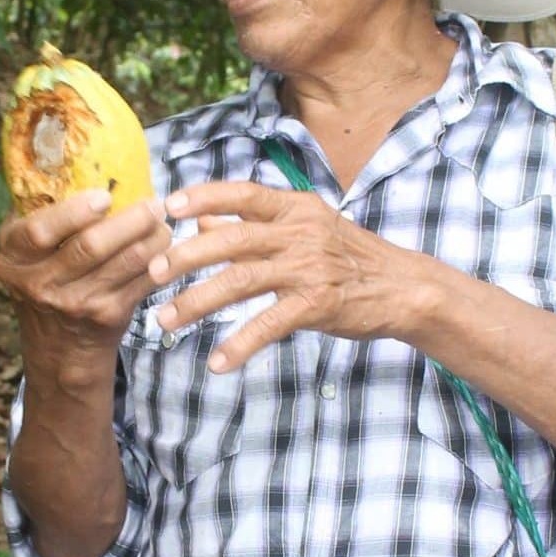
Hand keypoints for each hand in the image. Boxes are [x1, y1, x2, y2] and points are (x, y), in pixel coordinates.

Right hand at [0, 189, 171, 394]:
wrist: (59, 350)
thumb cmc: (44, 283)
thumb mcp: (25, 255)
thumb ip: (36, 215)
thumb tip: (70, 155)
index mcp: (14, 259)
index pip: (39, 232)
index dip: (74, 212)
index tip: (103, 195)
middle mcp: (40, 285)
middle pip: (90, 247)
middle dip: (128, 220)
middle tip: (153, 202)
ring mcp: (76, 304)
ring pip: (124, 263)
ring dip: (151, 238)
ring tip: (162, 220)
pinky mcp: (108, 317)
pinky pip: (141, 283)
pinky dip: (159, 261)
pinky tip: (165, 245)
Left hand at [146, 181, 409, 372]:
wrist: (404, 288)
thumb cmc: (351, 260)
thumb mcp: (309, 229)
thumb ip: (258, 226)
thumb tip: (203, 223)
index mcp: (296, 209)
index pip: (243, 193)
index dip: (204, 197)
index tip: (167, 206)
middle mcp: (300, 233)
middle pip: (233, 240)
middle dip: (186, 256)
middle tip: (151, 273)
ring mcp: (309, 268)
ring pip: (242, 280)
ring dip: (199, 301)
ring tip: (167, 320)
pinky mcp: (318, 304)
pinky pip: (269, 324)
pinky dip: (240, 344)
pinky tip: (218, 362)